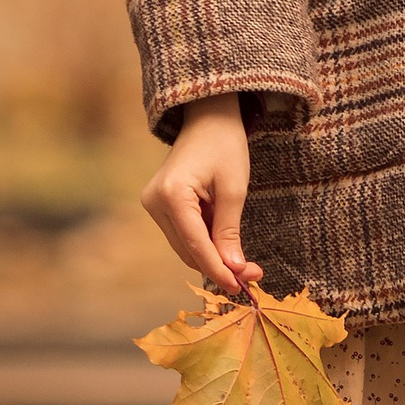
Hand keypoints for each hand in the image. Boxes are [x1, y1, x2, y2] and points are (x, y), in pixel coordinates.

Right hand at [139, 101, 260, 295]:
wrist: (208, 118)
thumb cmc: (225, 146)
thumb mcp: (234, 189)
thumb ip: (229, 231)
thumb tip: (233, 270)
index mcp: (172, 193)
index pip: (196, 244)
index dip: (218, 269)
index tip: (240, 287)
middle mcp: (154, 201)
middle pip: (188, 249)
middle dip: (218, 264)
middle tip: (252, 273)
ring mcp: (153, 203)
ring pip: (184, 246)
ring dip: (212, 256)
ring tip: (244, 261)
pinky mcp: (158, 205)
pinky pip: (182, 234)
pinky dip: (204, 242)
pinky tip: (225, 242)